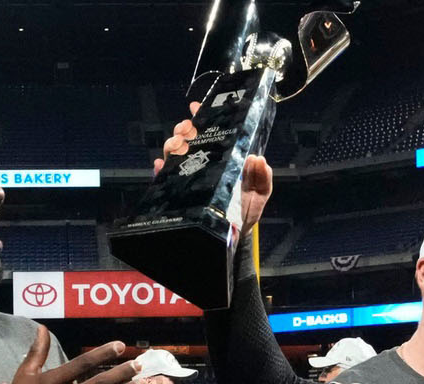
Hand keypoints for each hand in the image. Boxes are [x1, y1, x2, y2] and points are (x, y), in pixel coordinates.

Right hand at [154, 102, 273, 231]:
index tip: (195, 107)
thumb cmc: (245, 211)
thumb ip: (262, 178)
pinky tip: (161, 166)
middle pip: (188, 139)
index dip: (203, 117)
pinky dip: (161, 169)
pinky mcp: (179, 192)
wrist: (232, 236)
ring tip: (177, 146)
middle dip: (184, 129)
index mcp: (223, 158)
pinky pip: (165, 177)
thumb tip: (258, 159)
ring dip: (173, 144)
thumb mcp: (259, 194)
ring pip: (175, 153)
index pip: (212, 132)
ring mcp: (190, 176)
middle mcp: (204, 163)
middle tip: (187, 129)